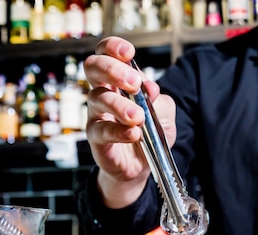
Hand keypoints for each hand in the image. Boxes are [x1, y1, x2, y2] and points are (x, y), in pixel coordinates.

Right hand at [84, 36, 176, 208]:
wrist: (143, 165)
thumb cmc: (150, 133)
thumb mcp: (164, 114)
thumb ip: (160, 100)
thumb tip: (151, 88)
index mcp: (118, 80)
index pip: (106, 53)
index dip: (113, 47)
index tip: (128, 52)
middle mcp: (103, 93)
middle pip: (93, 68)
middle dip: (112, 70)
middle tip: (134, 83)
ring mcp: (97, 115)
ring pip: (96, 98)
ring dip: (119, 105)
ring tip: (138, 116)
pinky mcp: (96, 139)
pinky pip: (101, 130)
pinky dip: (119, 131)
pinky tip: (134, 133)